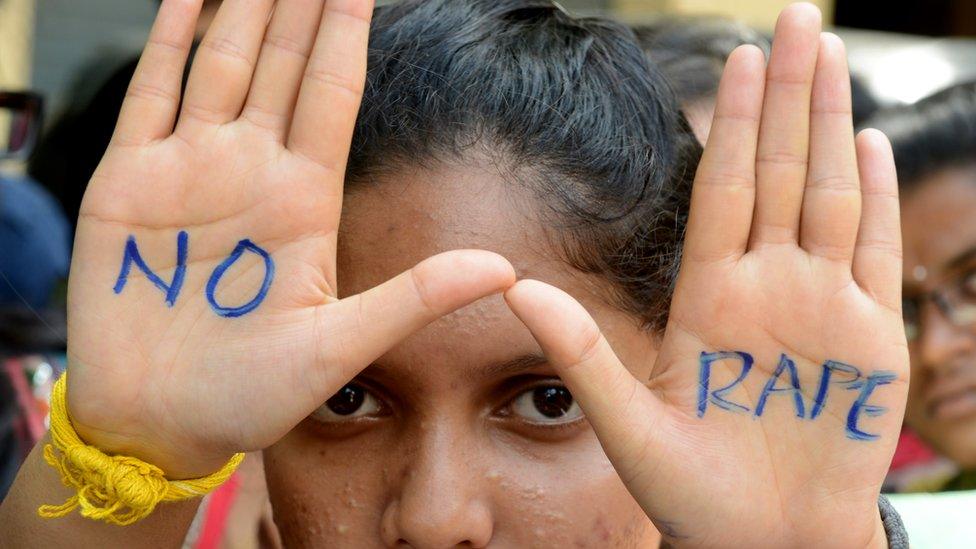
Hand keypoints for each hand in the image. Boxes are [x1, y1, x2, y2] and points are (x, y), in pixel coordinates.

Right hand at [67, 0, 513, 478]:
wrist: (159, 423)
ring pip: (222, 64)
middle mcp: (252, 172)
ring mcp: (191, 170)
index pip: (333, 93)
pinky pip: (151, 94)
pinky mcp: (130, 181)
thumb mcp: (338, 347)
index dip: (348, 32)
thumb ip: (413, 299)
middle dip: (300, 3)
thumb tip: (505, 270)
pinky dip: (166, 41)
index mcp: (305, 200)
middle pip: (284, 64)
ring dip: (242, 7)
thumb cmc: (249, 397)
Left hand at [506, 4, 905, 546]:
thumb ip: (580, 353)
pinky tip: (869, 143)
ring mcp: (820, 306)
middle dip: (790, 95)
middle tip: (798, 17)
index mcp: (709, 296)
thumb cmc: (692, 494)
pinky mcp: (868, 340)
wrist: (761, 541)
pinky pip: (872, 255)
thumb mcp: (628, 423)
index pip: (722, 188)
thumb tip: (515, 288)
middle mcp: (766, 287)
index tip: (737, 57)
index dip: (733, 122)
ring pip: (828, 194)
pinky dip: (875, 199)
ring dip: (832, 124)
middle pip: (779, 171)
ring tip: (832, 55)